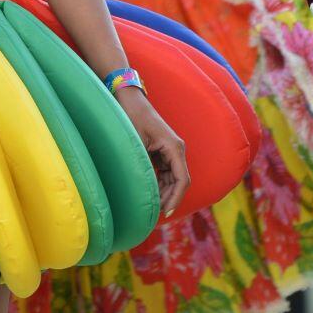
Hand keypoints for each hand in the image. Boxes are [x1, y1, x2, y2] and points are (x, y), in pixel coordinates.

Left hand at [117, 87, 188, 214]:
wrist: (129, 100)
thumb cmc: (132, 118)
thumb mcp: (137, 144)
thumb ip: (144, 166)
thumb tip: (146, 190)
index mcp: (174, 148)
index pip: (182, 180)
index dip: (176, 198)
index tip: (166, 212)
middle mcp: (177, 150)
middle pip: (180, 182)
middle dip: (169, 198)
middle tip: (154, 213)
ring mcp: (171, 151)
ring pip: (173, 179)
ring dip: (164, 192)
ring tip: (151, 205)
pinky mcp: (163, 151)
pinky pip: (166, 172)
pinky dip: (160, 184)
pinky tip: (150, 192)